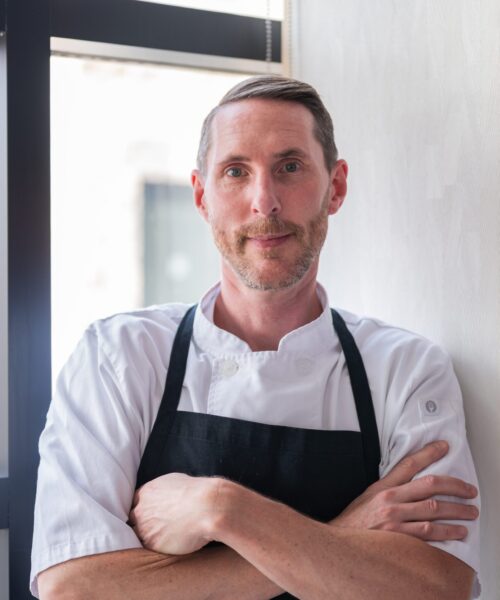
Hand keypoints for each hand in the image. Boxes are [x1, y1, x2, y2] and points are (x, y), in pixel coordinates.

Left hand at [129, 473, 219, 554]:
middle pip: (133, 520)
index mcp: (145, 492)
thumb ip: (162, 490)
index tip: (152, 514)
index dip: (144, 510)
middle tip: (158, 526)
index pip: (135, 503)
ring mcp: (144, 528)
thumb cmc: (197, 492)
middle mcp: (140, 510)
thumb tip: (164, 495)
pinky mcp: (152, 545)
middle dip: (143, 523)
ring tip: (166, 536)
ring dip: (150, 536)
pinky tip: (170, 544)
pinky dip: (158, 547)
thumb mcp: (175, 481)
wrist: (207, 506)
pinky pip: (149, 548)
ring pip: (139, 536)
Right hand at [331, 440, 478, 539]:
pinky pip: (428, 535)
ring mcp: (395, 520)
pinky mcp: (399, 539)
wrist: (341, 544)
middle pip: (430, 486)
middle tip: (470, 490)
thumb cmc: (355, 521)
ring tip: (469, 513)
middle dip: (454, 486)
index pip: (409, 464)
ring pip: (434, 511)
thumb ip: (389, 488)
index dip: (429, 453)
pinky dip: (445, 533)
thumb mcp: (369, 497)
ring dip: (456, 512)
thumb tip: (412, 482)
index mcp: (383, 487)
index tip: (443, 447)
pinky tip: (456, 533)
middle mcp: (391, 500)